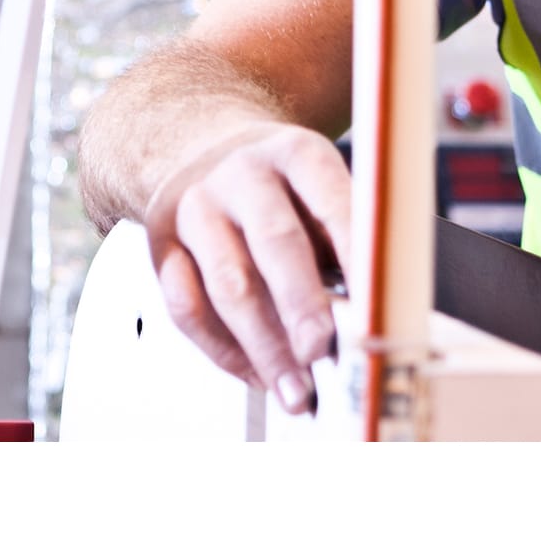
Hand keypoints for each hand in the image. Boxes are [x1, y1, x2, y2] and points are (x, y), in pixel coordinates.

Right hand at [140, 120, 353, 414]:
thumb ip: (347, 240)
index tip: (376, 307)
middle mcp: (242, 174)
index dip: (357, 257)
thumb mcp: (321, 186)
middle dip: (302, 305)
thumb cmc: (281, 186)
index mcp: (296, 153)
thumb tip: (379, 318)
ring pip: (227, 284)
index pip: (332, 204)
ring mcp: (195, 208)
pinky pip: (187, 307)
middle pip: (274, 242)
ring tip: (296, 392)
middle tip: (324, 352)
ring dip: (264, 347)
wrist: (199, 149)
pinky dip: (223, 351)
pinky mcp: (161, 243)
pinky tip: (256, 376)